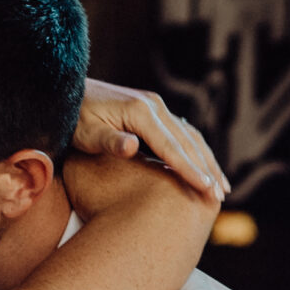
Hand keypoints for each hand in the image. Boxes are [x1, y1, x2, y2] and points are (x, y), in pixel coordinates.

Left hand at [71, 80, 228, 199]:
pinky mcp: (153, 112)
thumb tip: (132, 148)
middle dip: (206, 169)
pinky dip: (196, 152)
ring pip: (190, 137)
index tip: (206, 189)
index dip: (190, 170)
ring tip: (221, 187)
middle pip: (187, 142)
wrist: (67, 93)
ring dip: (207, 161)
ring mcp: (155, 107)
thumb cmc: (73, 118)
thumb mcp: (86, 132)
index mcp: (141, 112)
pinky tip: (204, 167)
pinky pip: (181, 133)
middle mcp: (154, 106)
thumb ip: (110, 141)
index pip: (171, 147)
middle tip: (220, 196)